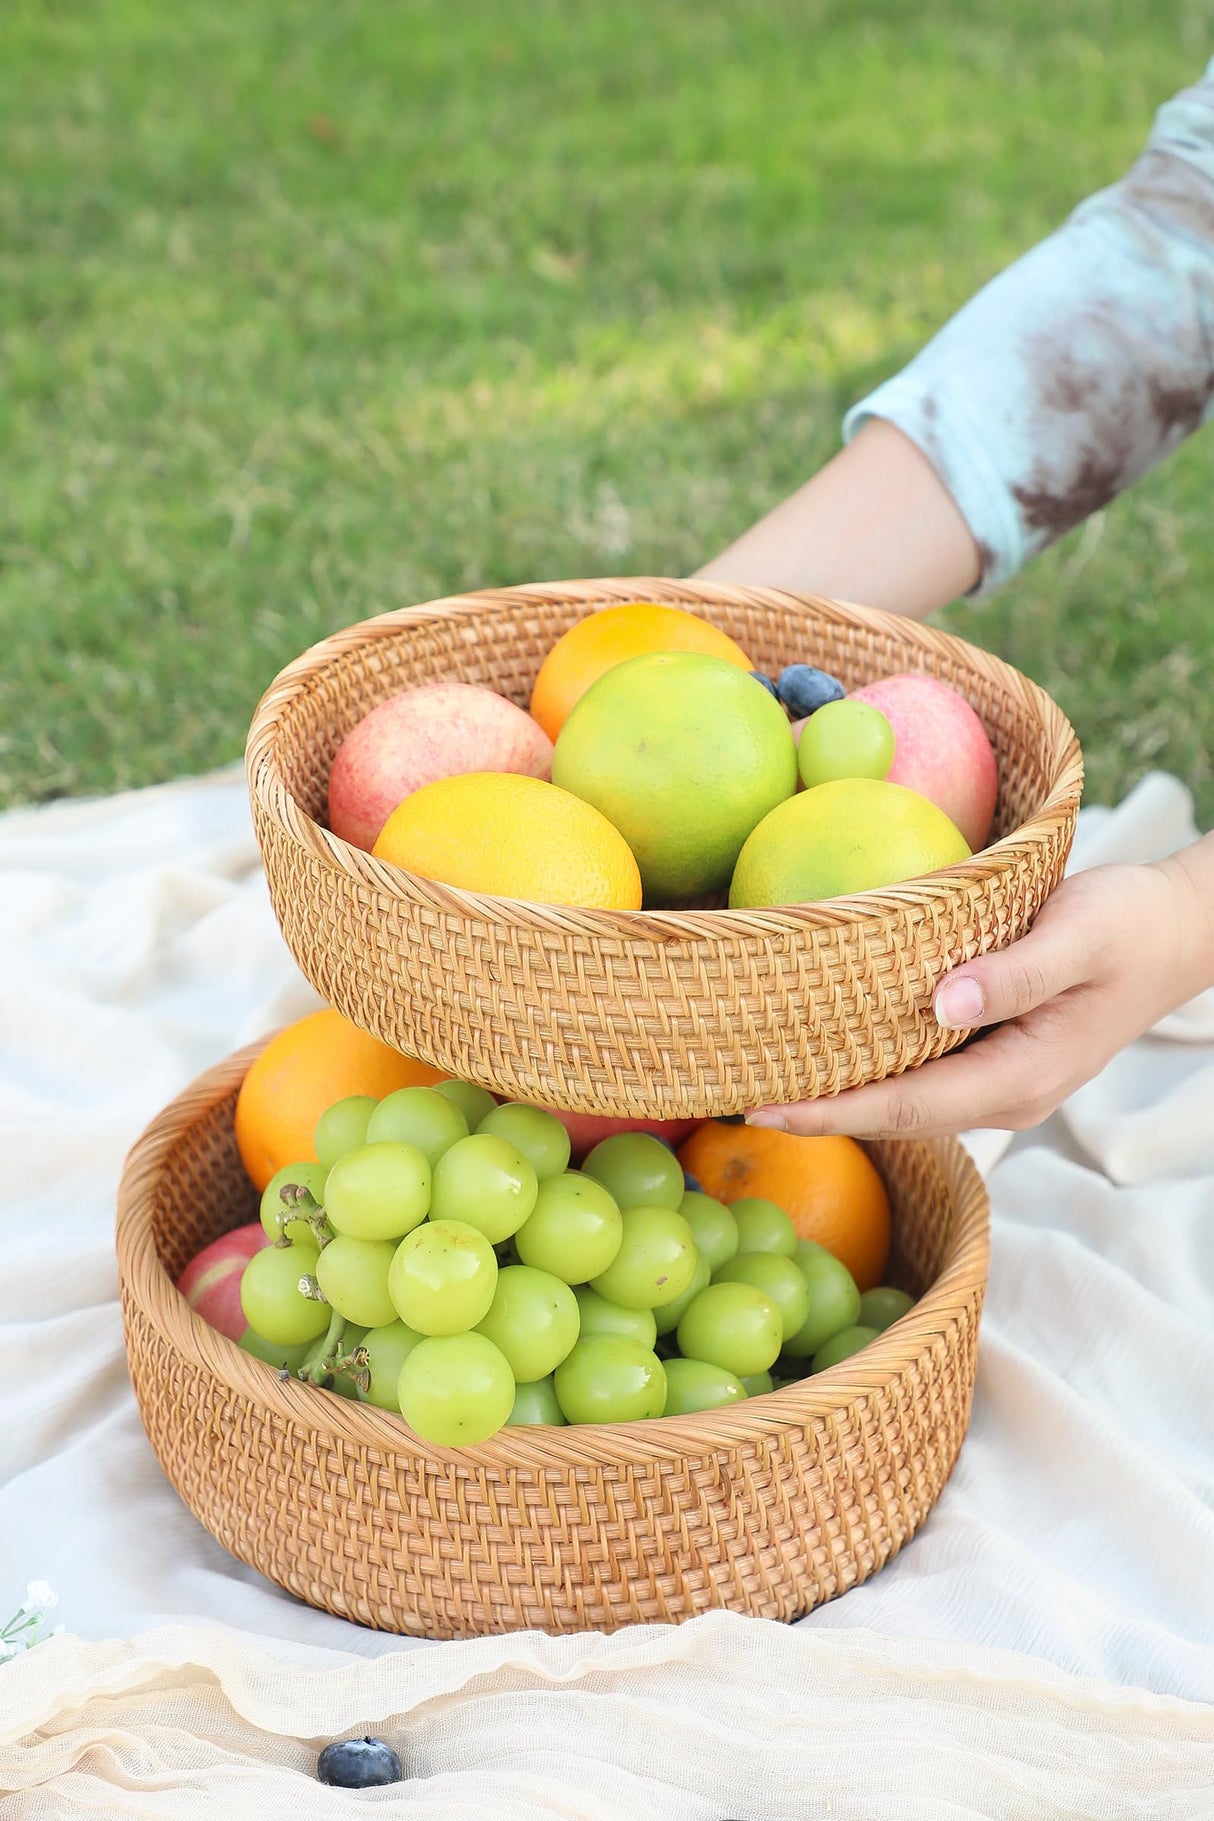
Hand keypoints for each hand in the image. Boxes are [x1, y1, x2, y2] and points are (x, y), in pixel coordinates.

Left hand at [746, 841, 1213, 1139]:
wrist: (1175, 932)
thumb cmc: (1129, 926)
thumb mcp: (1078, 935)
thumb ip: (1014, 973)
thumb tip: (944, 1002)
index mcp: (1020, 1076)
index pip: (904, 1107)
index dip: (832, 1113)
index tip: (761, 1110)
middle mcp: (1004, 1095)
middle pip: (894, 1115)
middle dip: (816, 1114)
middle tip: (731, 1100)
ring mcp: (999, 1082)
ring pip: (903, 1099)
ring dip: (837, 1096)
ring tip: (759, 1083)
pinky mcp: (993, 1057)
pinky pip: (919, 1073)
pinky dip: (867, 1069)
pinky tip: (824, 1050)